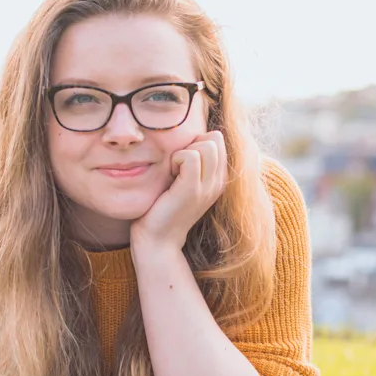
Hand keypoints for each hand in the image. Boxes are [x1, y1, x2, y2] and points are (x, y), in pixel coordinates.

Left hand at [131, 131, 227, 251]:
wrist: (157, 240)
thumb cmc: (162, 207)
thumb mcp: (180, 180)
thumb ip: (189, 160)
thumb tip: (188, 135)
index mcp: (218, 178)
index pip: (217, 139)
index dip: (196, 142)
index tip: (180, 163)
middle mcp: (218, 182)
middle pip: (215, 138)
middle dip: (191, 144)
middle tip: (175, 167)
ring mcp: (208, 186)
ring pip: (207, 144)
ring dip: (183, 152)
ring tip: (172, 172)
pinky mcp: (193, 190)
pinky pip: (191, 156)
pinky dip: (176, 159)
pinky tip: (169, 175)